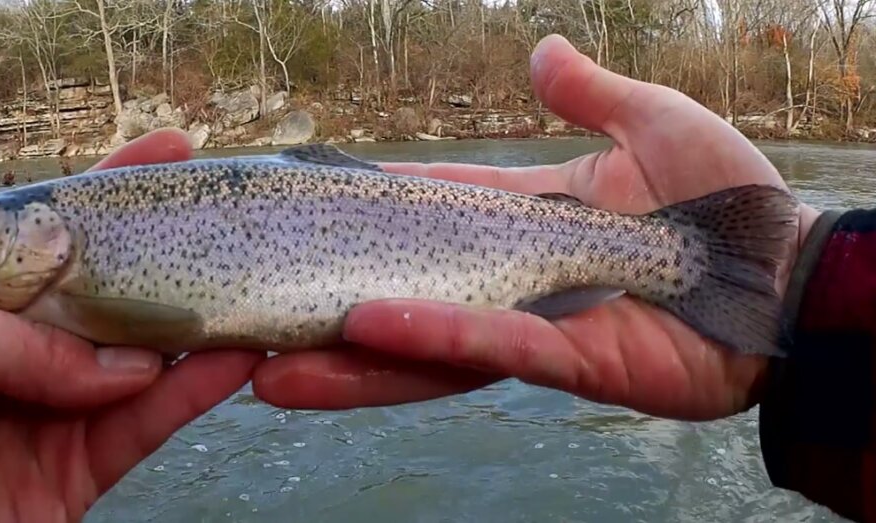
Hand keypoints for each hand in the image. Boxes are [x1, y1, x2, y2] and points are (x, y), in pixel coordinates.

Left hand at [0, 129, 263, 522]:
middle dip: (171, 258)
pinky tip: (232, 362)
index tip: (173, 152)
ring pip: (146, 358)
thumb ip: (25, 334)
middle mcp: (30, 345)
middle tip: (230, 224)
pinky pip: (147, 424)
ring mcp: (62, 406)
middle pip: (116, 294)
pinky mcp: (83, 466)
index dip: (116, 192)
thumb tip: (120, 365)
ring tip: (250, 295)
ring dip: (199, 329)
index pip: (61, 235)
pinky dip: (191, 394)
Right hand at [252, 35, 818, 420]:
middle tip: (251, 323)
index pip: (427, 217)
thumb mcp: (653, 122)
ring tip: (272, 366)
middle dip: (329, 311)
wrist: (786, 271)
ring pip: (426, 343)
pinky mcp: (564, 364)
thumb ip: (589, 94)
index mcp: (523, 224)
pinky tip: (365, 326)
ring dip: (350, 355)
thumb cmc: (727, 196)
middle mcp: (511, 282)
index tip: (304, 216)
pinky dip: (430, 334)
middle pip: (404, 296)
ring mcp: (532, 326)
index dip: (367, 218)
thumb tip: (538, 50)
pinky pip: (487, 345)